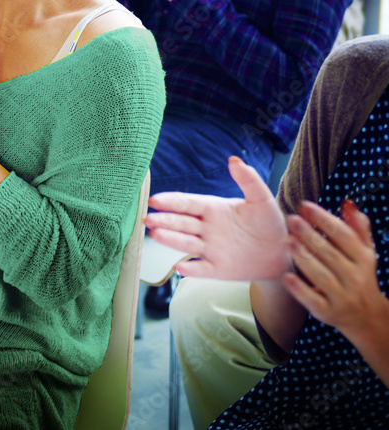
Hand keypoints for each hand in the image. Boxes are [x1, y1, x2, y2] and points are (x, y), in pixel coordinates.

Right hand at [146, 156, 289, 279]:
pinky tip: (179, 267)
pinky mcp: (218, 269)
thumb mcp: (261, 199)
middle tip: (148, 219)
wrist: (282, 253)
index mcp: (212, 209)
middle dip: (164, 220)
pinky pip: (201, 269)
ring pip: (186, 243)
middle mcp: (206, 228)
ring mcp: (210, 249)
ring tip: (155, 234)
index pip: (187, 204)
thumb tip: (234, 159)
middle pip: (181, 223)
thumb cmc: (269, 223)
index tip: (154, 200)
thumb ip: (248, 180)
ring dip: (170, 239)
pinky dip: (191, 269)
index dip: (170, 201)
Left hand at [283, 199, 388, 339]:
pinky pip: (313, 300)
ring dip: (304, 258)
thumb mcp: (363, 253)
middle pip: (331, 254)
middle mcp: (355, 278)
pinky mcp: (328, 312)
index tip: (304, 205)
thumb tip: (348, 203)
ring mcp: (342, 297)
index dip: (324, 219)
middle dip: (310, 235)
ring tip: (287, 240)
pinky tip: (286, 276)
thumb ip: (356, 228)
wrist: (366, 317)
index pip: (344, 236)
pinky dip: (300, 289)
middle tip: (291, 219)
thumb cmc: (359, 275)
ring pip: (322, 276)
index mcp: (363, 260)